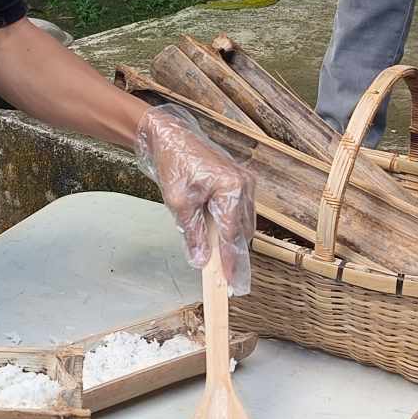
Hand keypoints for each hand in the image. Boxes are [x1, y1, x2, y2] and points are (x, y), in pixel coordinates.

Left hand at [134, 105, 255, 294]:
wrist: (171, 135)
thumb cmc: (174, 164)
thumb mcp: (179, 204)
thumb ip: (193, 234)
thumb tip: (202, 261)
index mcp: (232, 189)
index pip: (233, 235)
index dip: (232, 262)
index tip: (231, 283)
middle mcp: (245, 185)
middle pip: (243, 231)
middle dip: (233, 252)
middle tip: (224, 277)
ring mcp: (245, 181)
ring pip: (243, 222)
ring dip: (232, 239)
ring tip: (218, 258)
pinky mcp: (240, 180)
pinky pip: (240, 210)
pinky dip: (230, 225)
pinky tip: (217, 234)